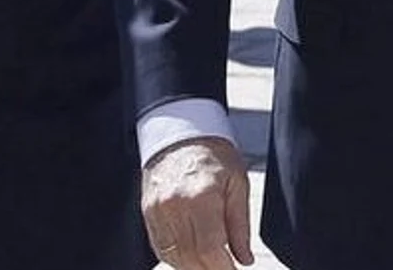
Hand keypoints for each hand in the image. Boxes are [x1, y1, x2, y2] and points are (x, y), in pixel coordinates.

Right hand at [141, 137, 254, 268]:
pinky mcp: (147, 214)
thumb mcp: (238, 184)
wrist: (181, 135)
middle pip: (191, 257)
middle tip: (226, 269)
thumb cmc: (215, 157)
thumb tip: (244, 260)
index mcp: (201, 196)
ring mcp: (157, 211)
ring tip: (213, 265)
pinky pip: (161, 249)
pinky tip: (193, 259)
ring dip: (194, 267)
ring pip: (174, 257)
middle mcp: (175, 206)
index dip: (224, 269)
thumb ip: (240, 225)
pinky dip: (178, 260)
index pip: (210, 248)